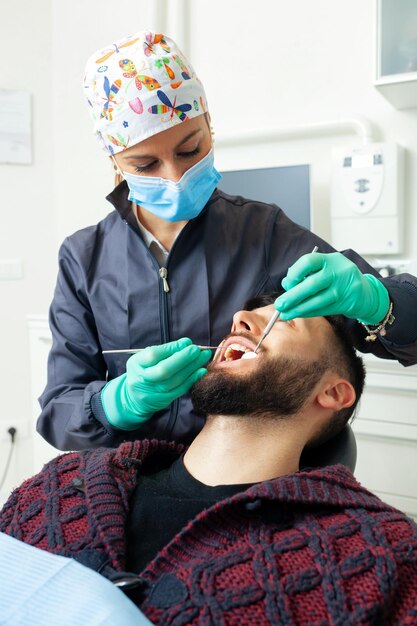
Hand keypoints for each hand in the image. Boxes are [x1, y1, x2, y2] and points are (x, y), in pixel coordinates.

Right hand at [101, 338, 210, 429]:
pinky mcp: (164, 400)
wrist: (135, 397)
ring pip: (175, 380)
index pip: (153, 355)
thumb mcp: (145, 358)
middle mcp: (143, 379)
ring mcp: (153, 392)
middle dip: (183, 358)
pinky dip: (192, 379)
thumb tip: (186, 343)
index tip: (186, 342)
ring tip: (203, 357)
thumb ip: (164, 350)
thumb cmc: (144, 371)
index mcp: (136, 364)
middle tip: (197, 350)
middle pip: (164, 370)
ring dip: (192, 367)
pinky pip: (180, 389)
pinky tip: (201, 371)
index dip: (172, 348)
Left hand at [274, 251, 388, 323]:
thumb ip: (306, 274)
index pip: (308, 262)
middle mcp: (338, 272)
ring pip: (317, 300)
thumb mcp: (324, 269)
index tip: (286, 284)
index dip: (294, 273)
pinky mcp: (347, 303)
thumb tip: (286, 284)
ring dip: (299, 309)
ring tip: (285, 314)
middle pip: (312, 284)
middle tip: (279, 305)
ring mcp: (344, 288)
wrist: (364, 291)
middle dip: (292, 297)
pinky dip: (309, 313)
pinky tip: (298, 314)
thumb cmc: (337, 278)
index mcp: (330, 259)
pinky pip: (323, 309)